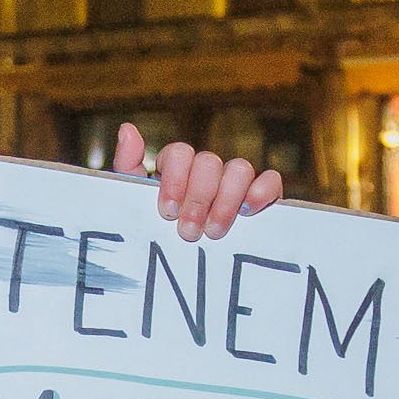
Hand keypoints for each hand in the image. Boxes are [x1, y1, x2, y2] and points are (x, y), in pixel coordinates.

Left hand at [113, 122, 284, 242]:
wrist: (176, 269)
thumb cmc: (154, 234)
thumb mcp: (133, 204)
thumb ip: (127, 167)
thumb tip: (127, 129)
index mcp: (176, 168)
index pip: (180, 153)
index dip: (175, 180)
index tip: (167, 211)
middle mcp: (207, 171)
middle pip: (209, 162)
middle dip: (198, 198)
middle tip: (188, 232)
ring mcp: (236, 182)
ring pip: (240, 168)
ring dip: (226, 200)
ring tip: (214, 232)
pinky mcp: (262, 198)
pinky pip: (271, 180)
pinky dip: (262, 191)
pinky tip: (248, 213)